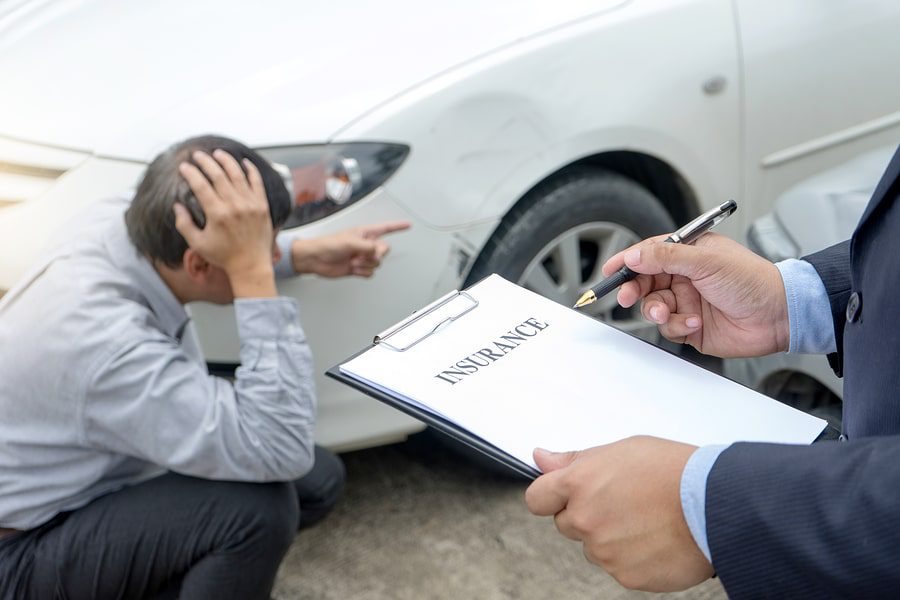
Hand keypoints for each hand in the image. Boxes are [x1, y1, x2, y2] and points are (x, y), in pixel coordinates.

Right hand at [174, 150, 275, 296]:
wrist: (251, 265)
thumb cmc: (223, 256)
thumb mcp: (197, 243)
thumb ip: (184, 224)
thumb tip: (177, 205)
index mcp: (217, 214)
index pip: (201, 185)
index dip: (190, 173)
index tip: (184, 166)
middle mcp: (234, 206)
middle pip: (218, 175)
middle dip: (205, 161)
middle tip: (198, 155)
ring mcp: (250, 204)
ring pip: (237, 175)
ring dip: (226, 161)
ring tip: (217, 153)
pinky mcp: (262, 206)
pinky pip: (257, 183)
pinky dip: (251, 170)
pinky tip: (244, 162)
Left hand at [291, 221, 410, 277]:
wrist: (316, 259)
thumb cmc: (328, 245)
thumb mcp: (350, 242)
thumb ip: (368, 247)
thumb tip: (378, 252)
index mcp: (364, 233)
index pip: (385, 228)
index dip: (398, 226)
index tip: (408, 225)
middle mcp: (365, 245)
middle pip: (384, 250)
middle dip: (376, 254)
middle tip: (364, 254)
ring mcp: (362, 257)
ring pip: (377, 263)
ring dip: (365, 264)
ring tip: (352, 261)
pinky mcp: (358, 268)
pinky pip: (370, 273)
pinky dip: (362, 272)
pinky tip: (352, 268)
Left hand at [525, 437, 712, 591]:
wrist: (716, 504)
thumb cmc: (674, 471)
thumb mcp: (621, 449)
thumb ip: (576, 460)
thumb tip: (542, 459)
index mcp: (579, 483)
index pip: (537, 497)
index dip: (550, 495)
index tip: (561, 494)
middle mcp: (586, 519)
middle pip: (566, 524)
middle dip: (586, 515)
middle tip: (621, 502)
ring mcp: (604, 551)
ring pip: (593, 547)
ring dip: (610, 537)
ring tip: (645, 519)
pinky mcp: (625, 575)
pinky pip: (618, 567)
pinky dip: (632, 557)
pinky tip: (655, 538)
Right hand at [603, 232, 788, 357]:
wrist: (778, 316)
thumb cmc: (752, 281)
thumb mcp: (706, 261)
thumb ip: (666, 256)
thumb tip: (634, 255)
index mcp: (688, 253)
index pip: (649, 254)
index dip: (627, 262)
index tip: (609, 271)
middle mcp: (684, 276)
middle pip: (644, 281)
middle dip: (634, 290)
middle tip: (626, 297)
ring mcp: (686, 301)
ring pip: (652, 306)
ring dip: (655, 310)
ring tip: (667, 313)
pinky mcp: (689, 326)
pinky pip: (667, 327)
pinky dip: (676, 325)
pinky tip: (694, 322)